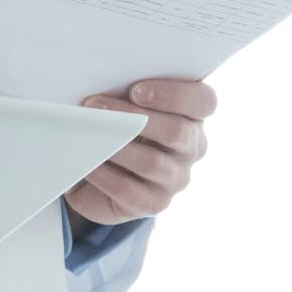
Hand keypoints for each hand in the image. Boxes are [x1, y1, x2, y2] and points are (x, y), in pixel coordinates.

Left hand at [64, 78, 216, 225]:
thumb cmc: (119, 127)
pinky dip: (106, 175)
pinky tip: (87, 163)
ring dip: (117, 145)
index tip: (136, 90)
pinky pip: (130, 190)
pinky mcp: (155, 203)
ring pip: (152, 162)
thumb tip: (103, 88)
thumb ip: (127, 93)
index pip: (204, 101)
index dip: (175, 94)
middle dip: (134, 117)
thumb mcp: (129, 105)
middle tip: (96, 106)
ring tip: (88, 133)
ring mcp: (177, 178)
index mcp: (192, 115)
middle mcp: (191, 147)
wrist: (102, 175)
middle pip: (177, 132)